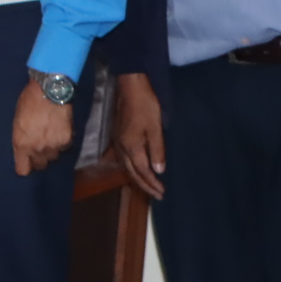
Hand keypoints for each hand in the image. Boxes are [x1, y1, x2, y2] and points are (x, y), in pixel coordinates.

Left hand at [12, 77, 73, 176]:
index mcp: (22, 144)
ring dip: (51, 150)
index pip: (23, 170)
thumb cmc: (29, 101)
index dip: (24, 166)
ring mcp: (53, 145)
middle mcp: (37, 148)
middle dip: (39, 158)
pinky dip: (61, 141)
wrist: (50, 90)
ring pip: (53, 157)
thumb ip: (21, 137)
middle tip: (39, 146)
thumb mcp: (17, 121)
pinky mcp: (66, 140)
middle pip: (40, 165)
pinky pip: (64, 147)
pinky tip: (59, 130)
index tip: (26, 162)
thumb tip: (23, 148)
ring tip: (49, 136)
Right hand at [114, 70, 164, 199]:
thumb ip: (157, 150)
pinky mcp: (119, 134)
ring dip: (138, 177)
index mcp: (131, 146)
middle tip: (157, 195)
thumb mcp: (155, 127)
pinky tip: (140, 166)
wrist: (130, 86)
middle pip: (131, 172)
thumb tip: (159, 171)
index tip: (162, 193)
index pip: (141, 171)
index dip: (152, 183)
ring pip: (127, 165)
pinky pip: (125, 157)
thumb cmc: (146, 105)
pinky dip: (134, 167)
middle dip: (144, 185)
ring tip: (150, 185)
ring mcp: (118, 140)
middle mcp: (122, 146)